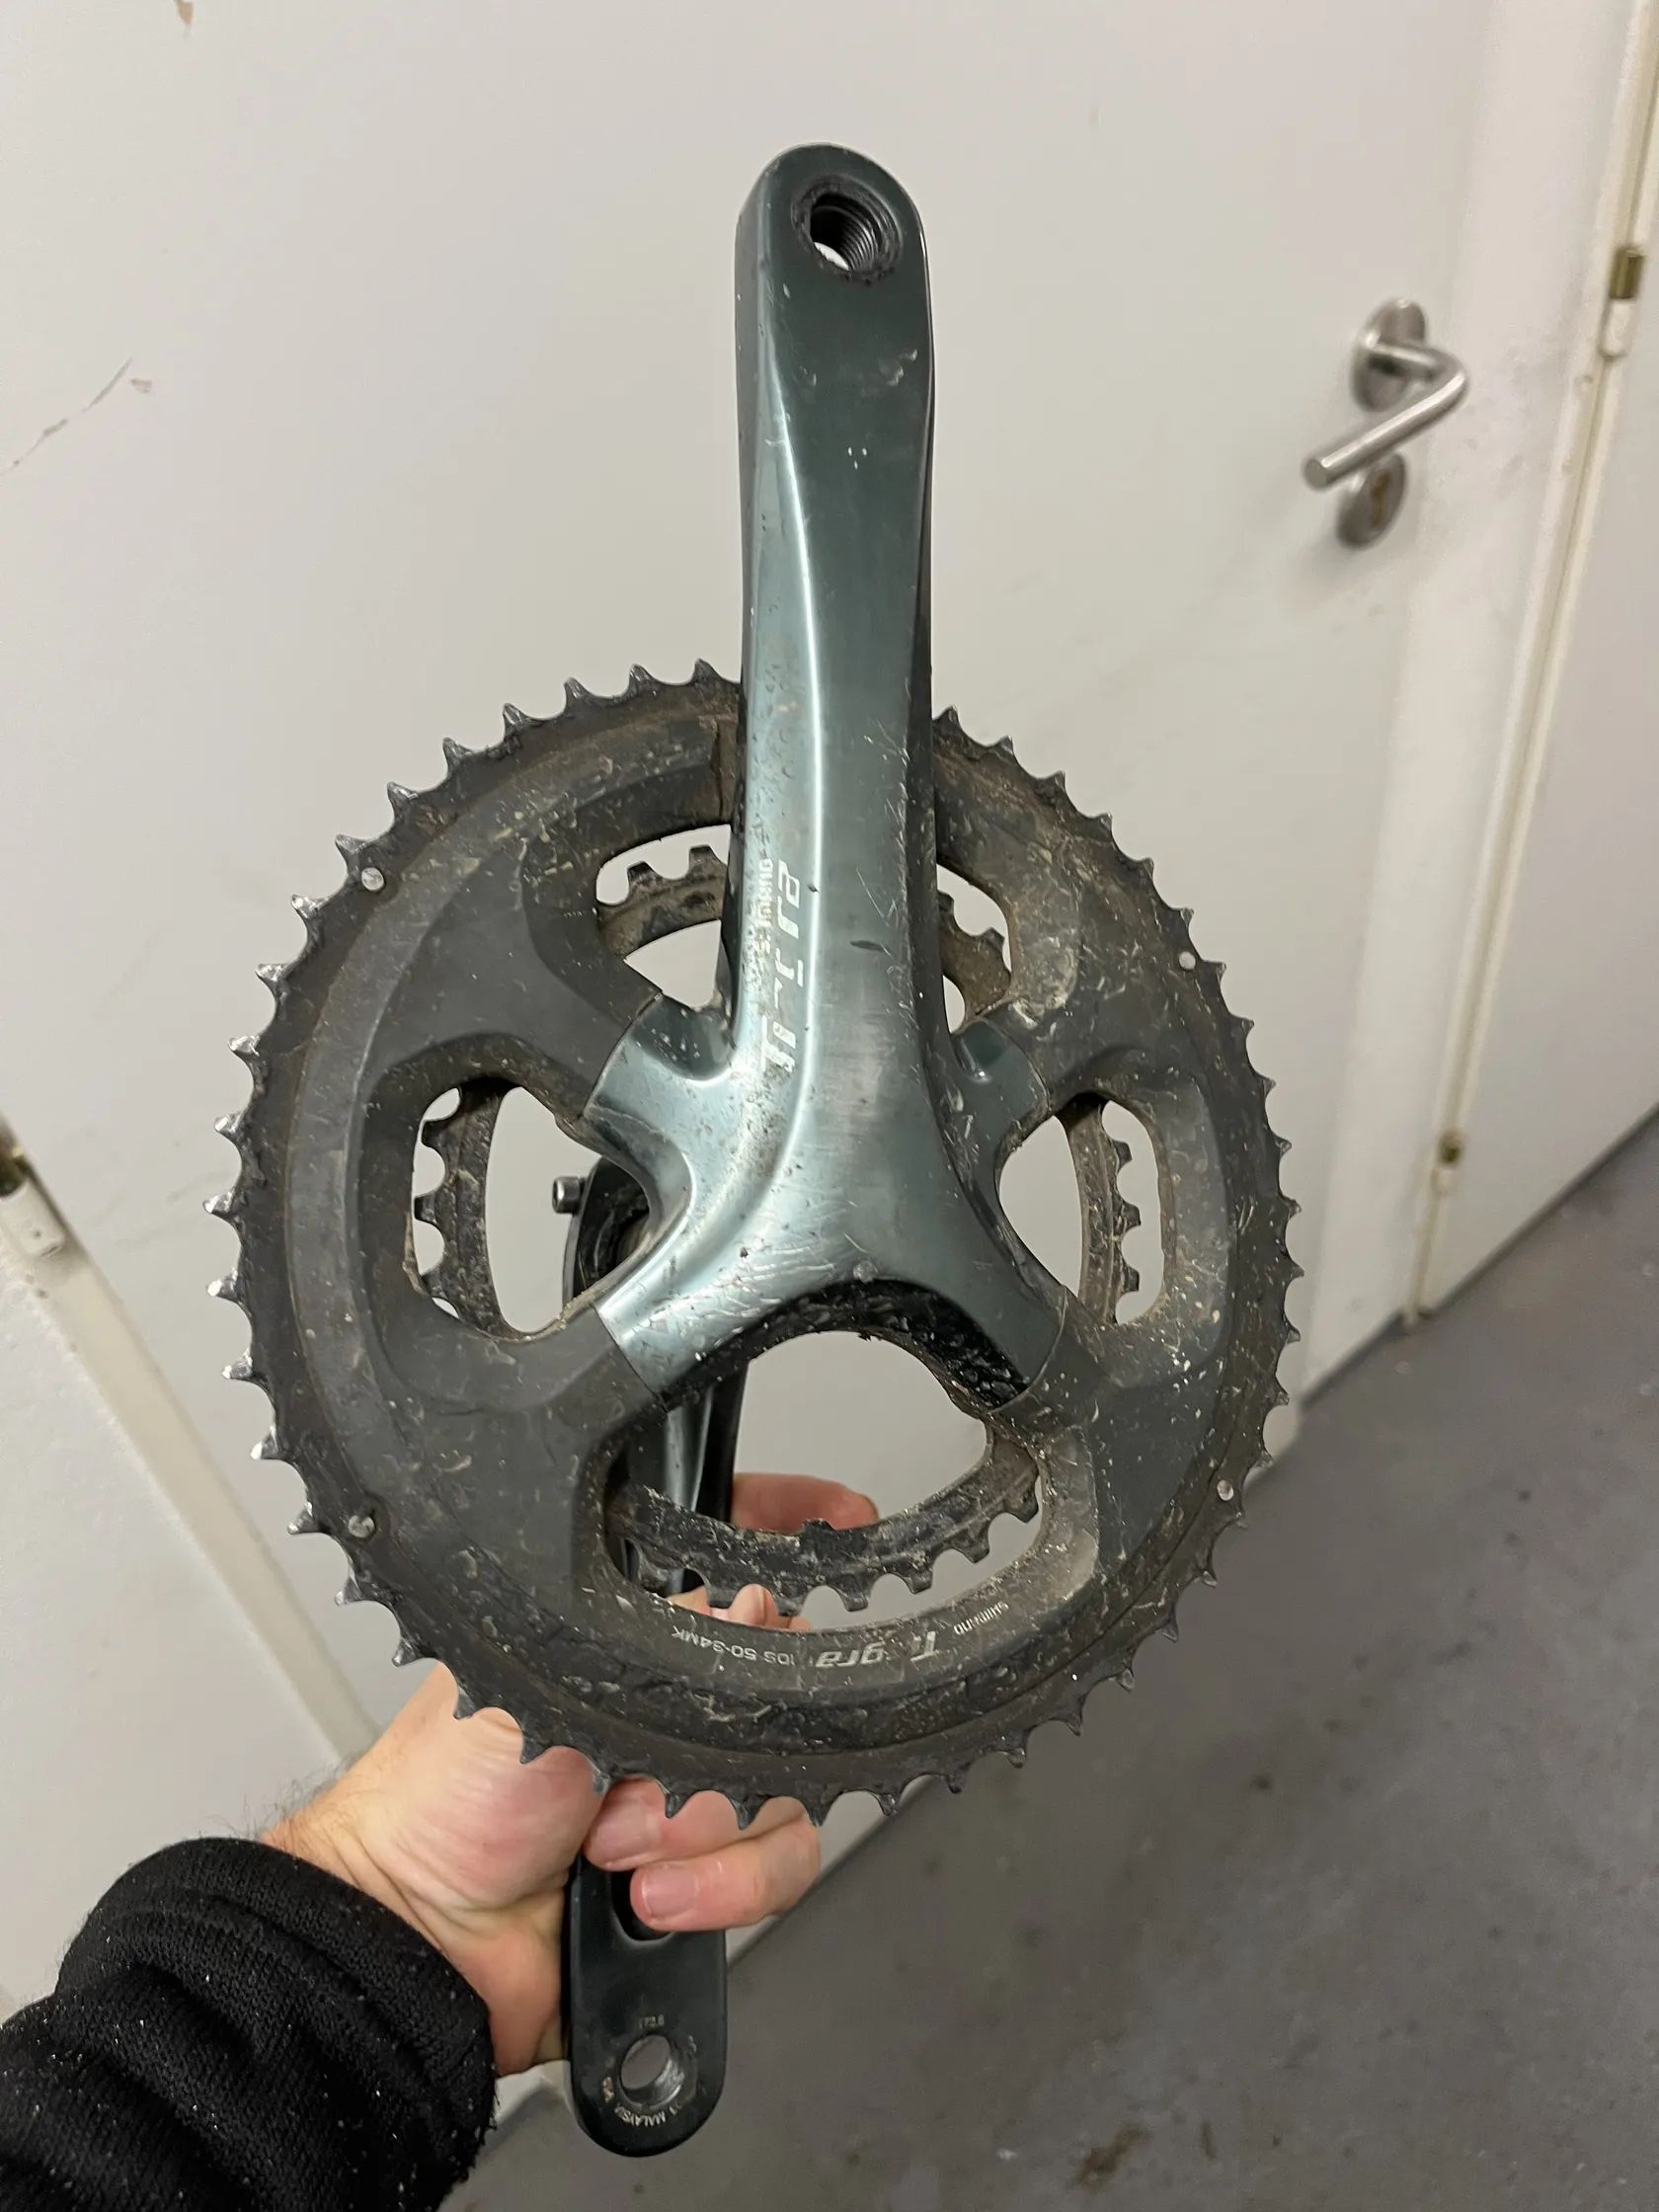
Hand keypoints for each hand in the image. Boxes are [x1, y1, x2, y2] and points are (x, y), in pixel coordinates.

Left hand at [264, 1473, 874, 2073]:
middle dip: (719, 1746)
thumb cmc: (442, 1803)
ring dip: (705, 1827)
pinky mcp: (714, 1875)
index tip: (845, 1513)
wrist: (426, 1941)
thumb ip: (657, 1636)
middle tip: (633, 1776)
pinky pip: (782, 1866)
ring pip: (791, 1782)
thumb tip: (754, 1601)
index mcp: (622, 1643)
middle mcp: (671, 1711)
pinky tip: (647, 1896)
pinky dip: (720, 1886)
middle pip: (781, 1686)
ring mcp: (697, 1794)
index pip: (725, 1554)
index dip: (787, 1525)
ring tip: (616, 1849)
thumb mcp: (538, 1684)